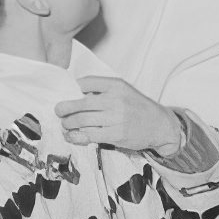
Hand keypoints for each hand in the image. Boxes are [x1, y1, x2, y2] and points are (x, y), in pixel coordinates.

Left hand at [55, 76, 179, 153]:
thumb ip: (103, 90)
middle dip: (64, 108)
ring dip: (68, 123)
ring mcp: (116, 118)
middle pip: (81, 104)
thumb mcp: (124, 90)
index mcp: (116, 85)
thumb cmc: (137, 107)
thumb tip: (76, 94)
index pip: (86, 82)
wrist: (159, 125)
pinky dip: (76, 136)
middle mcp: (115, 100)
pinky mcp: (115, 135)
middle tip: (58, 110)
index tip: (69, 93)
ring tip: (65, 124)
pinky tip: (71, 135)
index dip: (74, 88)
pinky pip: (89, 135)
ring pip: (82, 120)